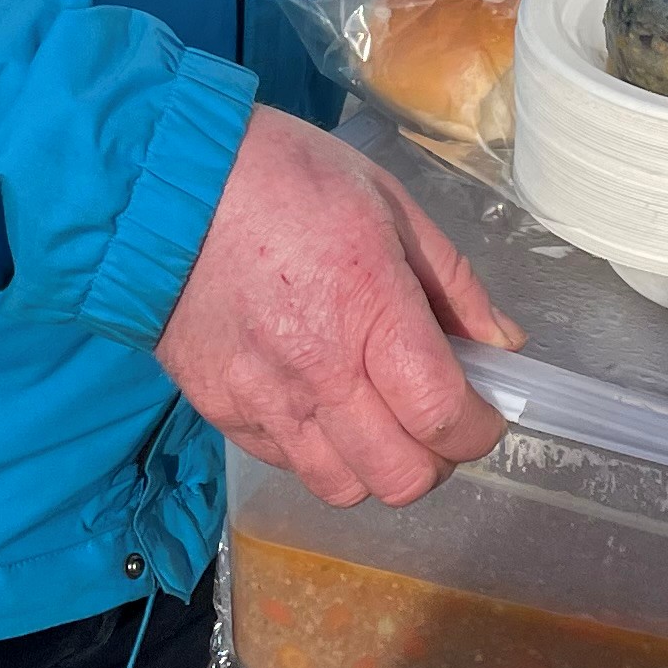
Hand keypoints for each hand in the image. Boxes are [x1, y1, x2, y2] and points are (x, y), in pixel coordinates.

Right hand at [158, 105, 523, 508]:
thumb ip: (453, 283)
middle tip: (434, 418)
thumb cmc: (284, 179)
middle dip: (436, 458)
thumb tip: (502, 344)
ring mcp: (264, 401)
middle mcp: (319, 372)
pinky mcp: (222, 412)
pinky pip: (288, 464)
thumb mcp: (389, 205)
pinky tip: (321, 404)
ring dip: (376, 466)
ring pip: (343, 488)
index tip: (484, 410)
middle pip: (401, 477)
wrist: (165, 187)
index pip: (444, 418)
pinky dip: (318, 451)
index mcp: (370, 309)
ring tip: (379, 420)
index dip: (480, 429)